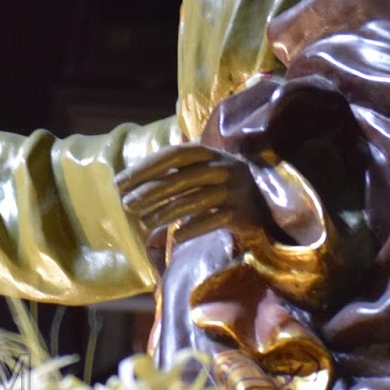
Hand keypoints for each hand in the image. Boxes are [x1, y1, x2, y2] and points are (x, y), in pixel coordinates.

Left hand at [116, 143, 271, 250]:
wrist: (270, 197)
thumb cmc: (223, 182)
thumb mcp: (201, 169)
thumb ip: (172, 173)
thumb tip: (130, 187)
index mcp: (208, 152)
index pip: (172, 155)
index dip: (145, 168)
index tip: (119, 183)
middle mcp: (223, 167)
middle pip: (181, 178)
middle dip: (151, 191)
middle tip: (127, 205)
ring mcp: (234, 190)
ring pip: (195, 200)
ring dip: (166, 212)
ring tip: (145, 222)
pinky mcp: (243, 213)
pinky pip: (214, 220)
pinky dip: (194, 227)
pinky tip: (175, 236)